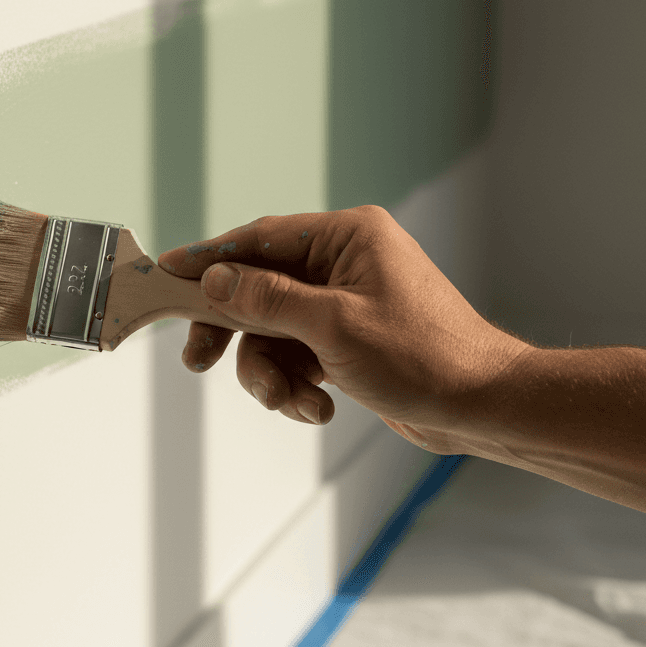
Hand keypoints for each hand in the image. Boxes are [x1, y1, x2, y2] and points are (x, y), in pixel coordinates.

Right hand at [158, 205, 531, 447]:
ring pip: (273, 332)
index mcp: (347, 237)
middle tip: (198, 360)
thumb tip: (214, 279)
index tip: (166, 273)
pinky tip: (319, 408)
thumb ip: (267, 300)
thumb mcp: (333, 327)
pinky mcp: (346, 339)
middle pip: (259, 289)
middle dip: (235, 332)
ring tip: (293, 402)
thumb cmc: (423, 357)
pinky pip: (296, 355)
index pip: (260, 239)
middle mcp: (343, 263)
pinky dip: (296, 385)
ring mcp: (344, 303)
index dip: (210, 258)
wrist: (480, 407)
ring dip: (271, 373)